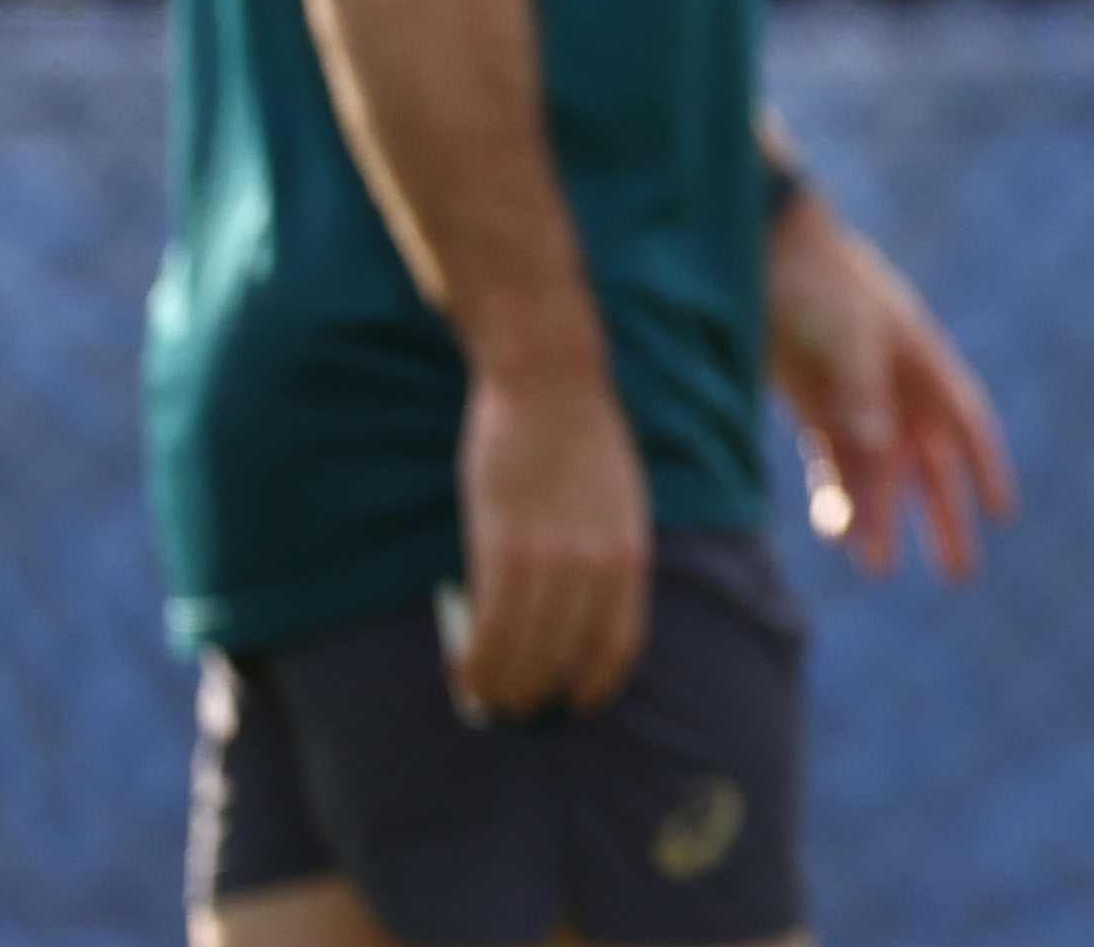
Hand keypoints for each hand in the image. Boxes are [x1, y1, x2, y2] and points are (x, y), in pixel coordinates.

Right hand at [455, 351, 650, 717]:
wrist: (550, 385)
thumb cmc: (581, 442)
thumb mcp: (620, 503)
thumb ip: (607, 555)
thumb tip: (585, 611)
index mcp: (631, 554)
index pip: (619, 644)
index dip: (595, 684)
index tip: (576, 703)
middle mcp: (597, 564)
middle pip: (566, 656)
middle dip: (539, 692)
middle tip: (515, 708)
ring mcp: (551, 557)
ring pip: (524, 649)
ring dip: (501, 685)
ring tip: (483, 697)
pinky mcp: (504, 546)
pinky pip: (490, 625)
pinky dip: (476, 659)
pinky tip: (462, 673)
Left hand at [767, 192, 1016, 578]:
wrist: (758, 250)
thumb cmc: (816, 283)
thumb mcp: (847, 334)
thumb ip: (863, 393)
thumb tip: (880, 450)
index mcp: (921, 361)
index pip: (964, 423)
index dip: (985, 467)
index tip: (1001, 513)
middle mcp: (896, 387)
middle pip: (928, 463)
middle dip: (943, 516)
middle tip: (959, 572)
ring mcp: (854, 399)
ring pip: (878, 474)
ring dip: (882, 517)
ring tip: (880, 569)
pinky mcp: (814, 407)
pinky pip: (834, 466)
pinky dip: (837, 499)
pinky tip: (837, 534)